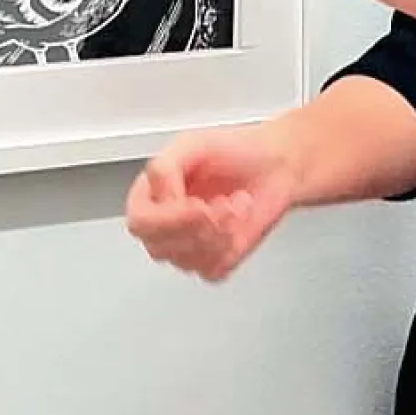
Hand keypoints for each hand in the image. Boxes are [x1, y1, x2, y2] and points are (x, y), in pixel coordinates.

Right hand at [125, 119, 301, 282]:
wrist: (274, 166)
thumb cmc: (236, 151)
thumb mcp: (192, 144)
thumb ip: (164, 169)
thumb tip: (162, 200)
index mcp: (151, 193)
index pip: (141, 221)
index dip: (169, 219)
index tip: (199, 205)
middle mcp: (164, 222)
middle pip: (158, 247)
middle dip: (199, 227)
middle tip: (221, 205)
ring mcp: (186, 245)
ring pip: (188, 260)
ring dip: (220, 232)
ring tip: (233, 204)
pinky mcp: (213, 261)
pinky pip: (213, 269)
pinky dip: (231, 246)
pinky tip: (237, 221)